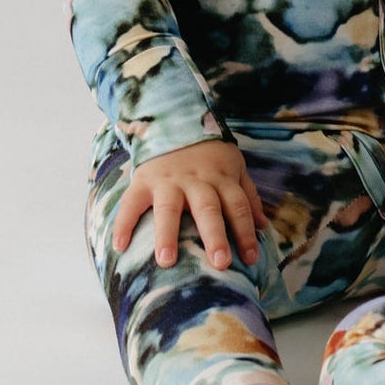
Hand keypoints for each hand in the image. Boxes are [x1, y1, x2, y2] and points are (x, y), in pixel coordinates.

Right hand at [112, 140, 265, 271]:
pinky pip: (131, 202)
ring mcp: (168, 181)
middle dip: (214, 235)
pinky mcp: (143, 180)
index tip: (251, 259)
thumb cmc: (209, 155)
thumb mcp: (234, 167)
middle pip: (208, 208)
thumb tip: (264, 227)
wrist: (174, 121)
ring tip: (167, 261)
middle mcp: (196, 180)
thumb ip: (248, 196)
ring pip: (169, 208)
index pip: (238, 206)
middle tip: (220, 263)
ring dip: (168, 234)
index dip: (246, 232)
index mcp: (221, 178)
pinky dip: (124, 223)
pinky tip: (120, 246)